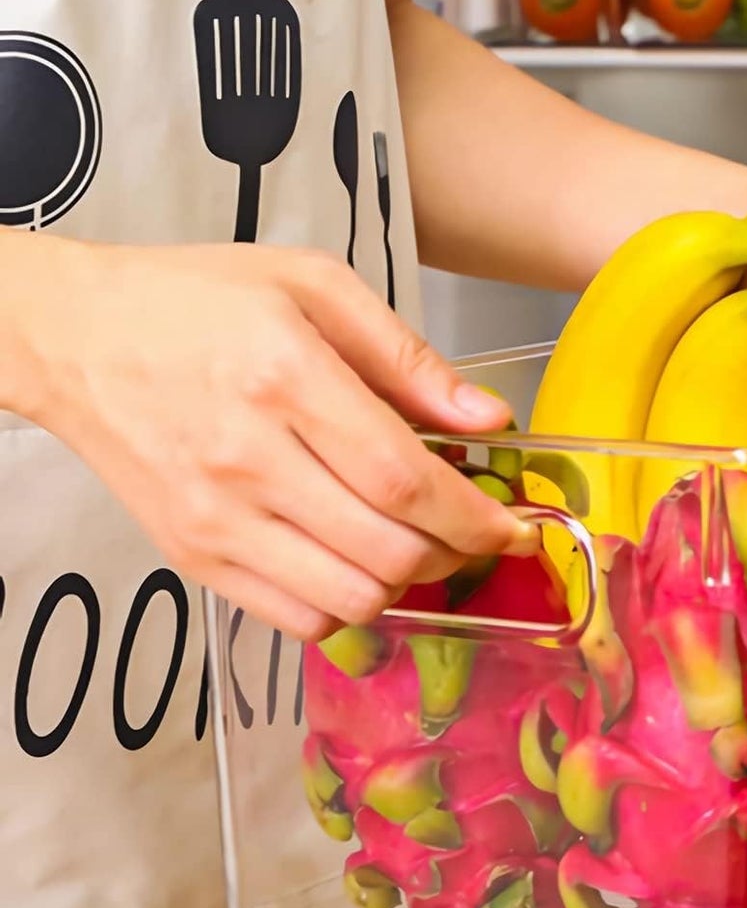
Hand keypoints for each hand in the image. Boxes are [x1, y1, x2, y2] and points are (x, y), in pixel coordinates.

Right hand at [21, 241, 532, 641]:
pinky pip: (299, 620)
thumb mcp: (314, 287)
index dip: (476, 519)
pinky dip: (347, 606)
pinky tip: (352, 561)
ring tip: (411, 542)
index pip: (407, 481)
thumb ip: (409, 359)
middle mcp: (248, 459)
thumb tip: (488, 420)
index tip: (514, 529)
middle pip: (389, 551)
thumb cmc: (196, 300)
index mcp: (286, 378)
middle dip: (454, 554)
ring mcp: (216, 518)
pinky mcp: (193, 557)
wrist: (72, 336)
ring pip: (352, 599)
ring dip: (405, 584)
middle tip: (467, 531)